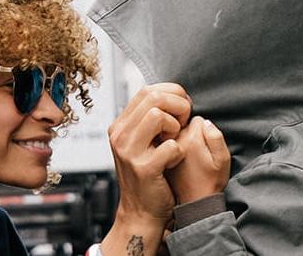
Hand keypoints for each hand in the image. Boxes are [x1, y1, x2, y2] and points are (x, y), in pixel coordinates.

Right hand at [101, 83, 190, 255]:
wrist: (141, 212)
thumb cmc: (150, 175)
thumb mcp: (141, 143)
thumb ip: (149, 120)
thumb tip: (172, 95)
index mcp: (120, 126)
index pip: (147, 90)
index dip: (172, 94)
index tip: (182, 111)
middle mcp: (119, 135)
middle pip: (153, 97)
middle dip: (178, 106)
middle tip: (183, 124)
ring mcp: (128, 151)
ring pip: (157, 115)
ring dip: (176, 126)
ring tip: (175, 140)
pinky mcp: (143, 168)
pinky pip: (171, 145)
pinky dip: (179, 151)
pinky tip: (174, 161)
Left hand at [166, 116, 229, 203]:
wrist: (191, 203)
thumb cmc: (210, 182)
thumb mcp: (222, 161)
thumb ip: (216, 137)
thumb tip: (205, 122)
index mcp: (192, 138)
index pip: (198, 119)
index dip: (204, 131)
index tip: (204, 146)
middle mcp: (175, 140)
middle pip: (183, 123)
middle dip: (190, 132)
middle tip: (195, 153)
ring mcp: (163, 146)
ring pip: (173, 132)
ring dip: (179, 139)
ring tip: (186, 158)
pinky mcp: (157, 154)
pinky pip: (164, 141)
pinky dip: (169, 146)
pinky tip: (175, 160)